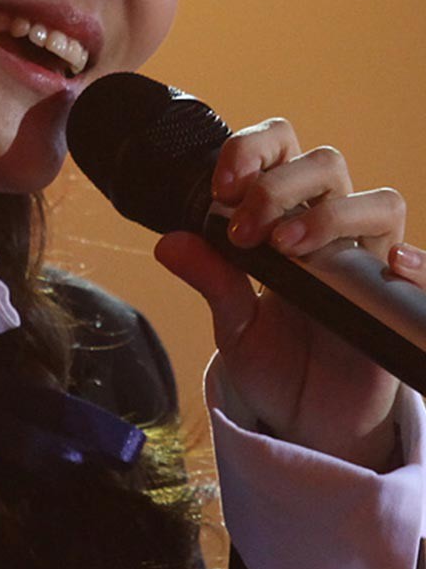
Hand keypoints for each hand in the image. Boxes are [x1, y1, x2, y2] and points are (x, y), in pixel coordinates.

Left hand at [154, 117, 411, 468]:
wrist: (308, 420)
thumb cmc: (275, 363)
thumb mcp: (234, 325)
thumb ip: (212, 279)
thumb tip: (169, 242)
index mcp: (286, 217)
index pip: (281, 149)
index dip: (254, 150)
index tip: (221, 187)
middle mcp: (331, 228)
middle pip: (327, 163)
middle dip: (280, 186)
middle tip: (245, 232)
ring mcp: (368, 261)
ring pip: (380, 202)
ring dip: (331, 214)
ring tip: (288, 248)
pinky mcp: (395, 302)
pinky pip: (422, 271)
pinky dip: (417, 263)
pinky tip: (392, 265)